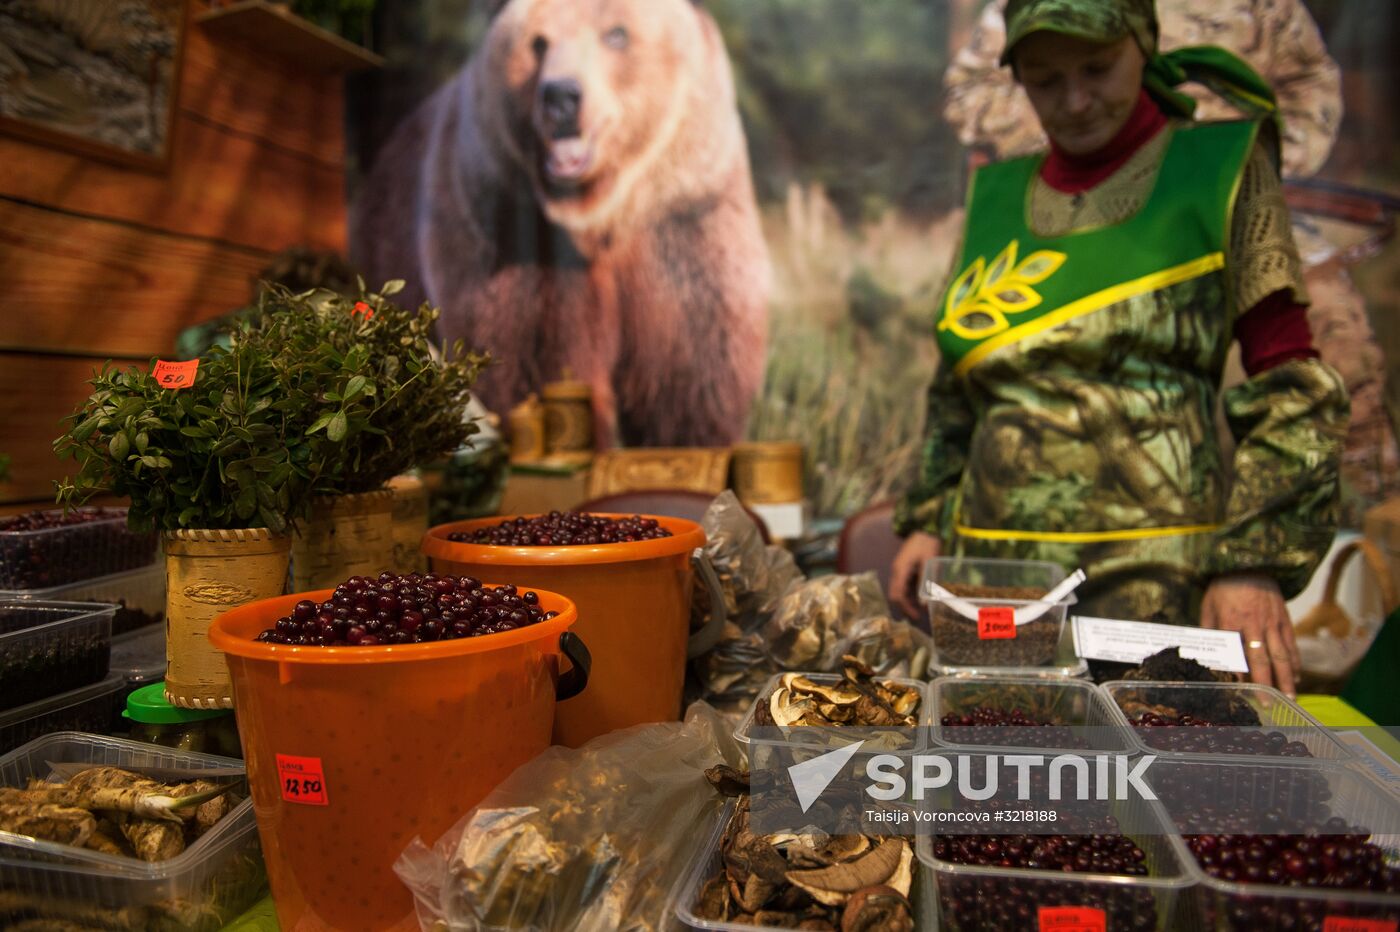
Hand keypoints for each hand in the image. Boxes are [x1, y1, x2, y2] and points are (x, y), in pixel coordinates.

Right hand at [890, 532, 940, 618]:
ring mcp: (899, 570)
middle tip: (917, 616)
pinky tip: (920, 597)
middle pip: (895, 594)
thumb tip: (924, 604)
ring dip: (907, 601)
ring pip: (898, 590)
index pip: (897, 594)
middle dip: (904, 606)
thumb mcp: (929, 563)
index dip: (905, 607)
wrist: (925, 529)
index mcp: (900, 569)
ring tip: (920, 609)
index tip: (916, 616)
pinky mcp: (904, 569)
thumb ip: (926, 583)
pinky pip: (903, 585)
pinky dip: (910, 593)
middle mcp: (896, 571)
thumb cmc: (928, 544)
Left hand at [1200, 573, 1300, 696]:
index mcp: (1231, 621)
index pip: (1236, 654)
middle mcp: (1254, 624)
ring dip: (1286, 678)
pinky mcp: (1285, 618)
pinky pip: (1291, 644)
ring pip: (1282, 654)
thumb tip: (1207, 653)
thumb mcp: (1208, 606)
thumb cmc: (1223, 587)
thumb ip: (1209, 630)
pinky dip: (1295, 661)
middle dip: (1266, 683)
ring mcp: (1272, 622)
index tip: (1243, 692)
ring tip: (1290, 697)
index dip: (1240, 674)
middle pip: (1262, 658)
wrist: (1249, 562)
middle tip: (1270, 703)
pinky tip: (1296, 676)